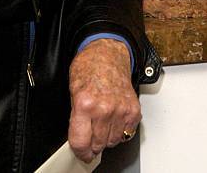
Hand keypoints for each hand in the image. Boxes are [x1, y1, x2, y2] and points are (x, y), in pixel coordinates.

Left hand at [68, 39, 141, 162]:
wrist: (108, 54)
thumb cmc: (89, 67)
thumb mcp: (73, 91)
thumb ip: (76, 118)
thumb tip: (80, 141)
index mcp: (85, 103)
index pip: (81, 142)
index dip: (80, 151)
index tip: (82, 153)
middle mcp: (104, 108)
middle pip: (98, 145)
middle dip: (93, 143)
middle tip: (91, 133)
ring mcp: (121, 110)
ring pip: (113, 141)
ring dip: (107, 137)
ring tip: (103, 121)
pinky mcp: (134, 110)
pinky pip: (127, 133)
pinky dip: (121, 130)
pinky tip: (114, 118)